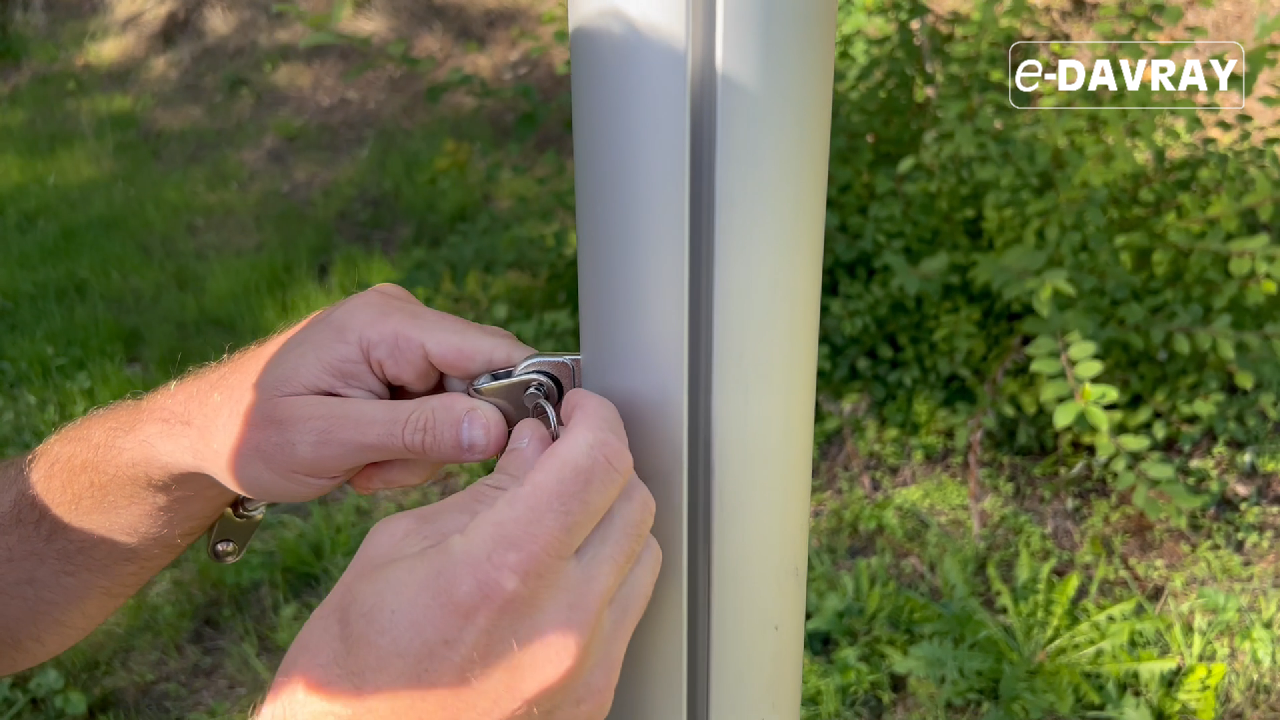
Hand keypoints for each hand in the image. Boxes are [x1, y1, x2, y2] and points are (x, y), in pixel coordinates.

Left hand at [182, 283, 533, 502]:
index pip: (491, 349)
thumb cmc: (251, 433)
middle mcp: (403, 318)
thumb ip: (415, 432)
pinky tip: (366, 453)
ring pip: (464, 405)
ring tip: (363, 462)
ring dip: (422, 450)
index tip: (511, 453)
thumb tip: (496, 428)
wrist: (209, 430)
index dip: (517, 399)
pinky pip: (441, 410)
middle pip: (482, 383)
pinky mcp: (403, 364)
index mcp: (386, 322)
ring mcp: (404, 340)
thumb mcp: (328, 441)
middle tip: (380, 466)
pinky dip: (412, 444)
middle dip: (446, 438)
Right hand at [258, 391, 661, 719]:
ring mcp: (586, 665)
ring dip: (610, 515)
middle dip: (602, 459)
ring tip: (560, 510)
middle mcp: (561, 621)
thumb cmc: (354, 662)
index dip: (595, 419)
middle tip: (563, 449)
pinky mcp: (594, 694)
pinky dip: (607, 571)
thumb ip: (487, 490)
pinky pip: (629, 608)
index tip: (578, 409)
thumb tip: (539, 443)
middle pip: (633, 500)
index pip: (598, 462)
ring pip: (644, 551)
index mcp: (503, 568)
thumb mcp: (400, 547)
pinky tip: (561, 566)